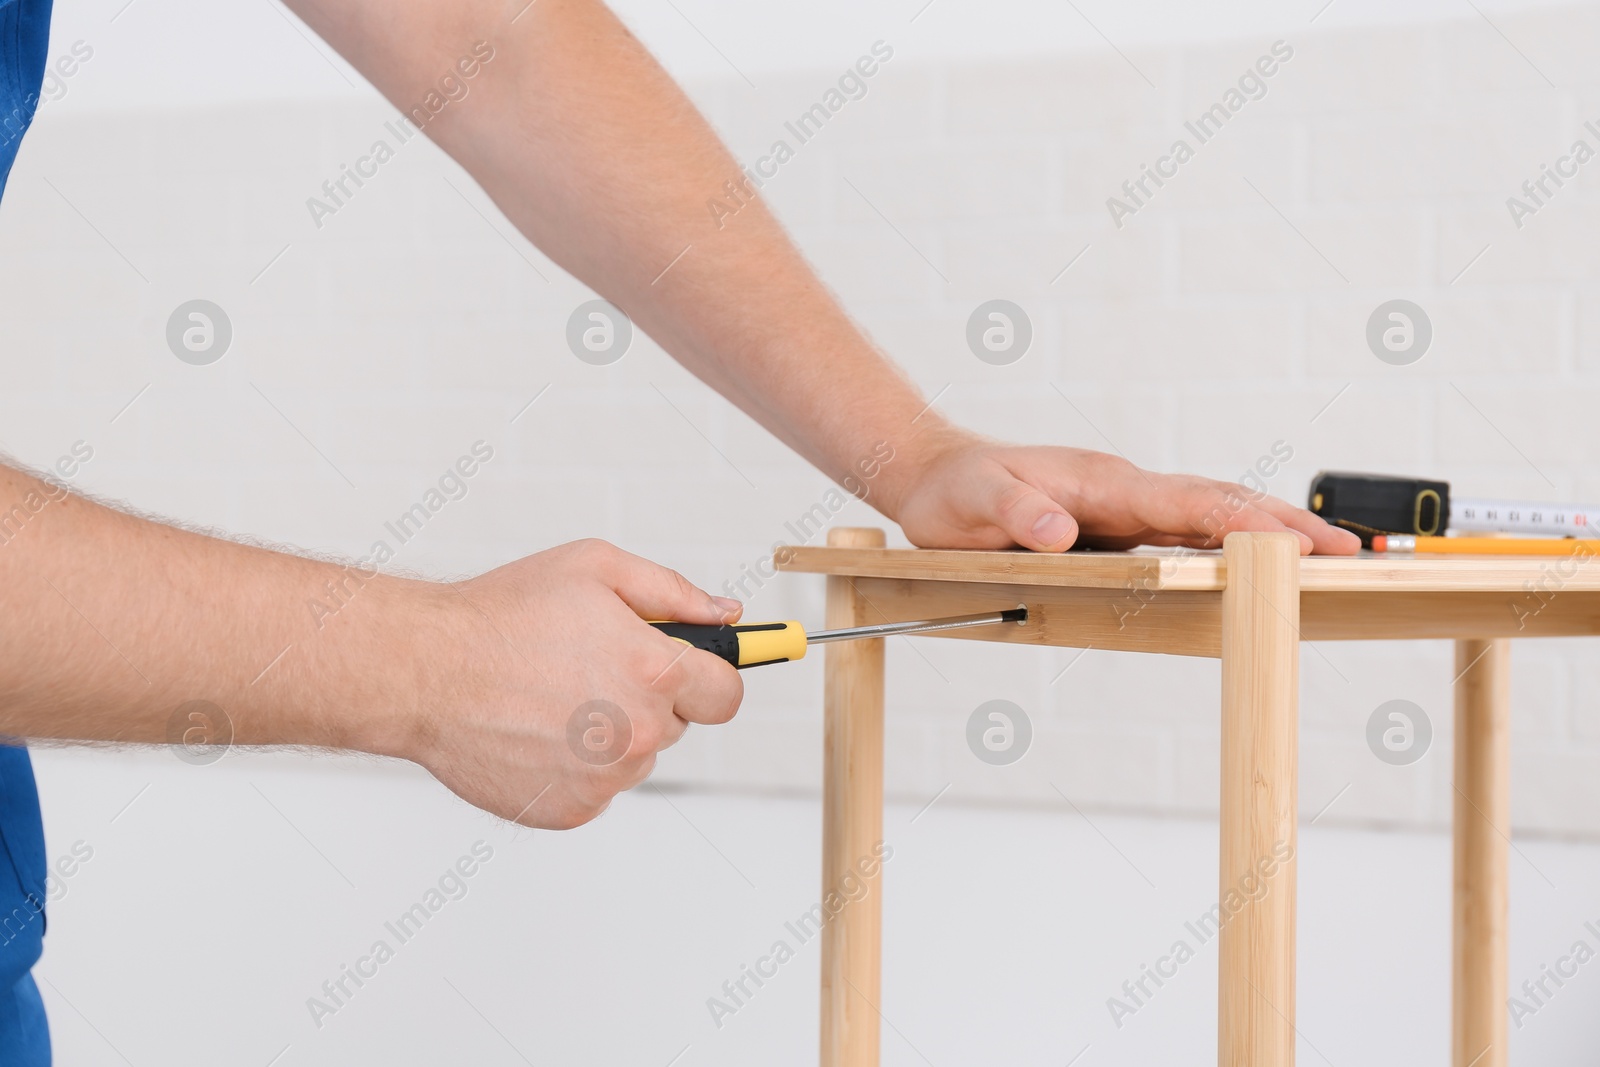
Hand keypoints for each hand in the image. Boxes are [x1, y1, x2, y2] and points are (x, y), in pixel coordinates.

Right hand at [385, 539, 744, 829]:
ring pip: (634, 756)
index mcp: (654, 672)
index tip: (696, 674)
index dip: (711, 679)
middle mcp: (638, 733)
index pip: (727, 695)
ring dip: (609, 733)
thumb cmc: (502, 614)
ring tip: (550, 697)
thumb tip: (724, 614)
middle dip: (646, 696)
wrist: (424, 671)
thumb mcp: (596, 569)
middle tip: (589, 667)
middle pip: (674, 724)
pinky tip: (534, 731)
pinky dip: (573, 766)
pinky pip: (596, 788)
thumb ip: (674, 592)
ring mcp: (605, 780)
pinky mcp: (572, 811)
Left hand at [891, 436, 1359, 555]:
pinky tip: (1257, 563)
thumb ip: (1018, 514)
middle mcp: (1125, 491)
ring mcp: (1125, 508)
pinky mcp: (1117, 527)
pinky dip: (1229, 543)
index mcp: (1103, 483)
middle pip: (1221, 504)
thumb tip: (1062, 534)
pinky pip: (1184, 533)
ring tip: (1331, 560)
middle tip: (1352, 552)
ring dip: (1269, 534)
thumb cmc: (953, 493)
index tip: (1305, 539)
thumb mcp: (973, 505)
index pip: (1191, 500)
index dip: (1250, 519)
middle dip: (1288, 525)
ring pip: (1211, 517)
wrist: (935, 474)